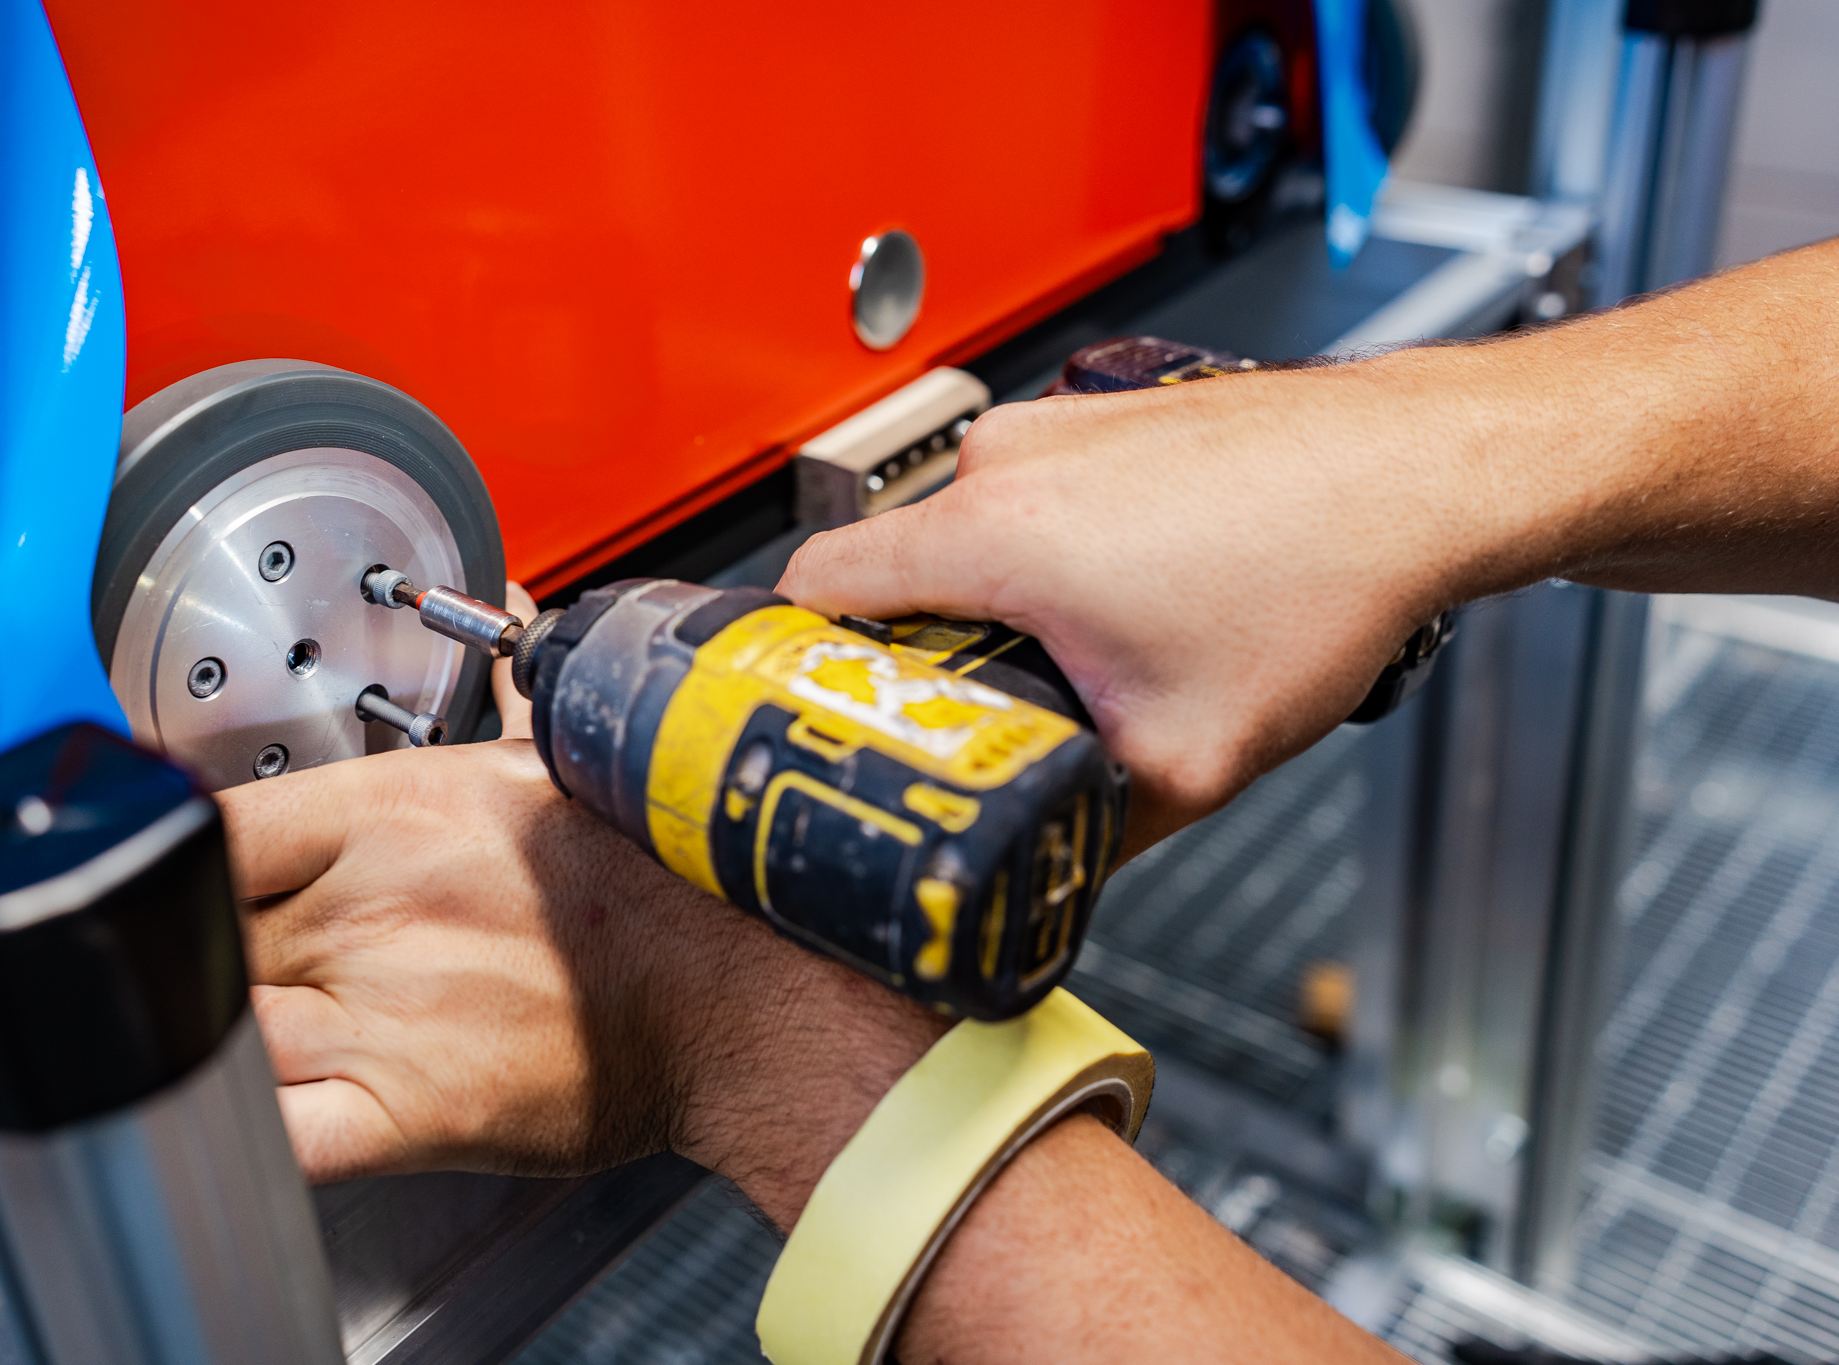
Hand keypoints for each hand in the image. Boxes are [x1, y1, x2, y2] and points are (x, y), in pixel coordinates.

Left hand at [216, 584, 947, 1215]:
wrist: (745, 995)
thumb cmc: (667, 885)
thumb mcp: (569, 762)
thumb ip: (507, 690)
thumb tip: (509, 601)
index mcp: (393, 811)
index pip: (212, 823)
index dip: (177, 855)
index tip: (180, 876)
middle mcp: (369, 906)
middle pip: (200, 926)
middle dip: (198, 949)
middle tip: (244, 959)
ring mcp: (379, 1009)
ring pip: (211, 1023)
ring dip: (207, 1031)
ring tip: (238, 1032)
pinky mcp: (406, 1110)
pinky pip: (275, 1133)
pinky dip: (232, 1127)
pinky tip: (229, 1114)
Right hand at [778, 363, 1484, 852]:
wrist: (1420, 478)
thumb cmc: (1322, 575)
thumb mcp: (1191, 756)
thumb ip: (1095, 830)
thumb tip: (1050, 870)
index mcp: (992, 531)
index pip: (812, 584)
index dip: (795, 659)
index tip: (816, 709)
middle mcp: (1007, 460)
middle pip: (893, 567)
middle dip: (920, 647)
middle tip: (973, 715)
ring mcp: (1057, 427)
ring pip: (969, 531)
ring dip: (996, 597)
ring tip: (1079, 658)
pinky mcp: (1104, 422)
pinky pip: (1033, 496)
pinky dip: (1054, 551)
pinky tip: (1134, 601)